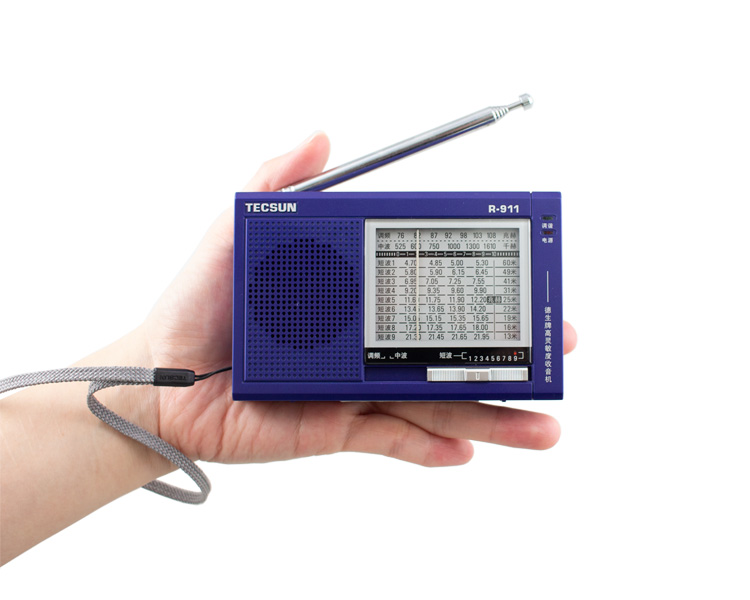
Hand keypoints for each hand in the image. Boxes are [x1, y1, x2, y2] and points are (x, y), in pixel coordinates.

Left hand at [143, 132, 576, 465]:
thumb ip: (280, 181)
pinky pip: (392, 439)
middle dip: (510, 354)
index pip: (429, 285)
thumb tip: (320, 134)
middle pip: (449, 348)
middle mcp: (366, 339)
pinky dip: (429, 447)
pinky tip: (469, 448)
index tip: (528, 278)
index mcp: (355, 292)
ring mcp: (356, 386)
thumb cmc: (196, 304)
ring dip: (492, 414)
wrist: (160, 379)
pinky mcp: (337, 428)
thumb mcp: (237, 229)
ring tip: (543, 424)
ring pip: (434, 401)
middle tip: (558, 346)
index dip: (479, 283)